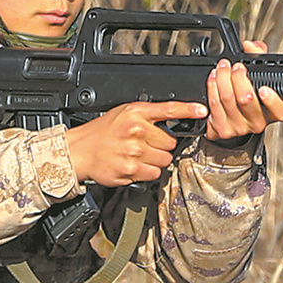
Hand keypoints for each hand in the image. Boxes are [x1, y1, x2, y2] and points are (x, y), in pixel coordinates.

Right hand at [64, 100, 208, 186]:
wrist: (79, 150)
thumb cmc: (102, 132)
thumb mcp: (123, 113)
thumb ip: (148, 116)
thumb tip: (174, 121)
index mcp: (135, 113)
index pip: (168, 110)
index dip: (188, 110)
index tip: (202, 111)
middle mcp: (135, 130)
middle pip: (170, 142)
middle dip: (161, 145)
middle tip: (144, 144)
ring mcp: (133, 151)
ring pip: (164, 160)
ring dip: (155, 160)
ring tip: (137, 155)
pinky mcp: (131, 169)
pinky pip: (154, 173)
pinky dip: (147, 172)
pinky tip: (134, 165)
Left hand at [204, 40, 282, 141]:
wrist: (230, 120)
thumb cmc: (247, 96)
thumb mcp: (258, 79)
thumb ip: (258, 59)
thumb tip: (251, 46)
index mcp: (271, 113)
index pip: (280, 111)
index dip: (273, 100)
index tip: (263, 88)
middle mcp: (257, 123)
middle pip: (246, 99)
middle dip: (237, 77)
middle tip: (234, 66)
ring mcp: (239, 128)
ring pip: (227, 99)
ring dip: (222, 79)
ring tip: (222, 68)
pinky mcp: (222, 130)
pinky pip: (214, 105)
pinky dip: (212, 87)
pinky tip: (213, 78)